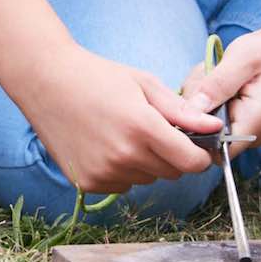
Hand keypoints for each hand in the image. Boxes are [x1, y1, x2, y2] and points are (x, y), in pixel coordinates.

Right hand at [16, 49, 217, 195]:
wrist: (45, 80)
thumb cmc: (96, 76)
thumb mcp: (144, 83)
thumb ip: (181, 111)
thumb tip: (215, 127)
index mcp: (142, 128)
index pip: (192, 163)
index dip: (200, 155)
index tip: (197, 145)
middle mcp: (124, 156)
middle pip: (171, 173)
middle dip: (171, 155)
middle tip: (153, 129)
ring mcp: (104, 172)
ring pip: (147, 179)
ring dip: (145, 162)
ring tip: (124, 133)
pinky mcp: (87, 183)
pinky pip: (122, 185)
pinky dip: (122, 170)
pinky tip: (106, 144)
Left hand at [181, 27, 260, 149]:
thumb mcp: (242, 58)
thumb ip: (217, 85)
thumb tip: (190, 112)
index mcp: (255, 122)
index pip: (216, 150)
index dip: (196, 130)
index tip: (194, 96)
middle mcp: (250, 133)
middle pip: (203, 133)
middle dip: (196, 102)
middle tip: (209, 73)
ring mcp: (242, 128)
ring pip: (200, 120)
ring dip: (199, 93)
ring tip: (216, 71)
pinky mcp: (234, 120)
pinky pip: (206, 112)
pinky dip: (204, 93)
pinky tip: (216, 77)